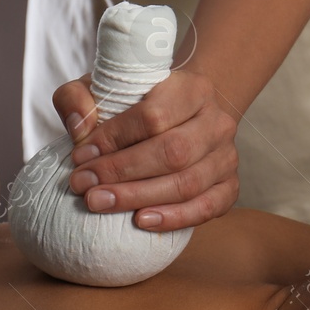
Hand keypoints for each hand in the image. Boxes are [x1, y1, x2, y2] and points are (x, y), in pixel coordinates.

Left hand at [52, 69, 239, 231]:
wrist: (185, 118)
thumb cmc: (138, 105)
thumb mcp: (105, 89)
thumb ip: (78, 97)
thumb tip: (79, 129)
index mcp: (192, 88)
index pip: (153, 116)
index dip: (113, 139)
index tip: (80, 156)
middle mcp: (218, 122)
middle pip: (172, 152)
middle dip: (122, 172)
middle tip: (84, 186)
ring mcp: (227, 156)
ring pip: (188, 183)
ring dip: (139, 197)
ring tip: (100, 204)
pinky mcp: (230, 186)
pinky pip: (207, 207)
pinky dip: (174, 218)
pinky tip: (141, 221)